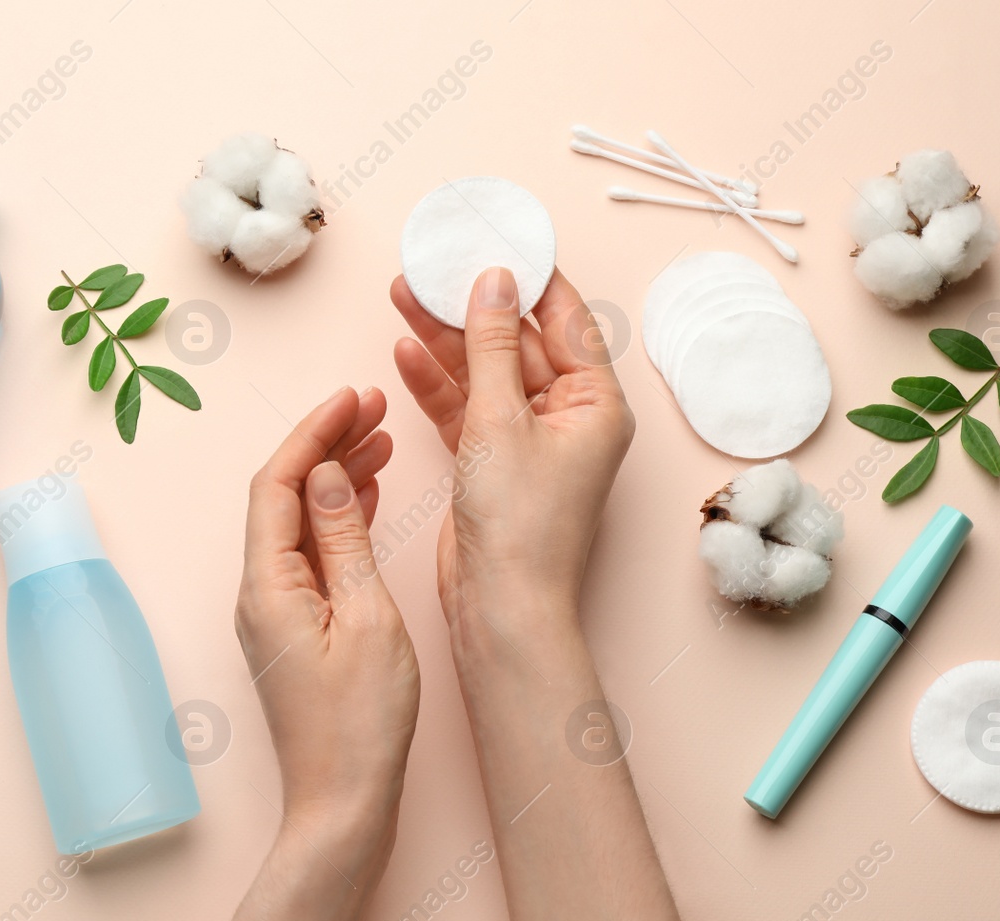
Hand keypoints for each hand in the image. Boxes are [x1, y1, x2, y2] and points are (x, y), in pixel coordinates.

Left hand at [235, 386, 419, 831]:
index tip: (354, 397)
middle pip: (285, 495)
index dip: (314, 432)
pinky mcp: (294, 630)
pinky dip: (340, 520)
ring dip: (337, 478)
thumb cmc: (361, 724)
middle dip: (326, 444)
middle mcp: (258, 593)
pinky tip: (370, 498)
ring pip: (299, 522)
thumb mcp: (368, 618)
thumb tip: (331, 474)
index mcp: (268, 585)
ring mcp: (274, 613)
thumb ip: (346, 540)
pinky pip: (310, 554)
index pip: (280, 482)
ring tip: (384, 440)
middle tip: (376, 408)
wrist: (344, 804)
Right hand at [390, 267, 634, 628]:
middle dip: (471, 303)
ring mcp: (528, 441)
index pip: (564, 318)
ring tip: (403, 293)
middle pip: (516, 341)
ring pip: (483, 373)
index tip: (496, 235)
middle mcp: (568, 418)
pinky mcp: (492, 464)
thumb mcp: (500, 421)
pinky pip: (464, 408)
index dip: (528, 275)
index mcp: (596, 403)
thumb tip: (495, 282)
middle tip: (432, 263)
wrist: (500, 607)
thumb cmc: (520, 527)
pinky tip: (405, 350)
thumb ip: (491, 346)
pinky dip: (436, 382)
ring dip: (445, 337)